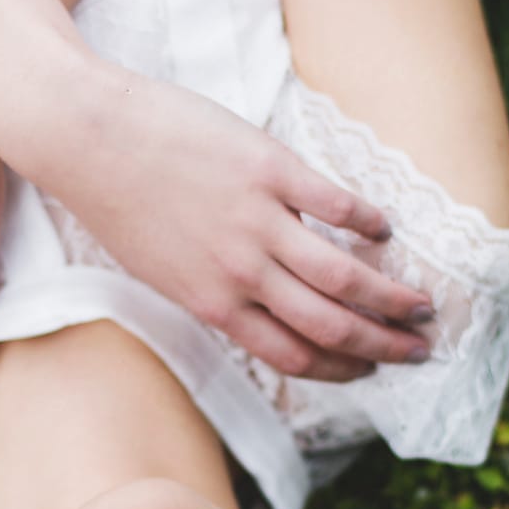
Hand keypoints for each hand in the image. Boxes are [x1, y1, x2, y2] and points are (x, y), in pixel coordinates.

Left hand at [47, 66, 434, 379]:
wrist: (87, 137)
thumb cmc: (116, 202)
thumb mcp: (161, 268)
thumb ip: (214, 291)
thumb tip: (262, 304)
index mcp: (213, 304)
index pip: (292, 355)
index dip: (340, 369)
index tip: (370, 371)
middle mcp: (240, 273)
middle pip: (329, 325)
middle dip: (381, 344)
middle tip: (418, 348)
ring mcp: (258, 222)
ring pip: (343, 275)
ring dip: (390, 294)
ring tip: (421, 300)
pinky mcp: (269, 168)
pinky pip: (335, 204)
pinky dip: (368, 221)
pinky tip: (387, 227)